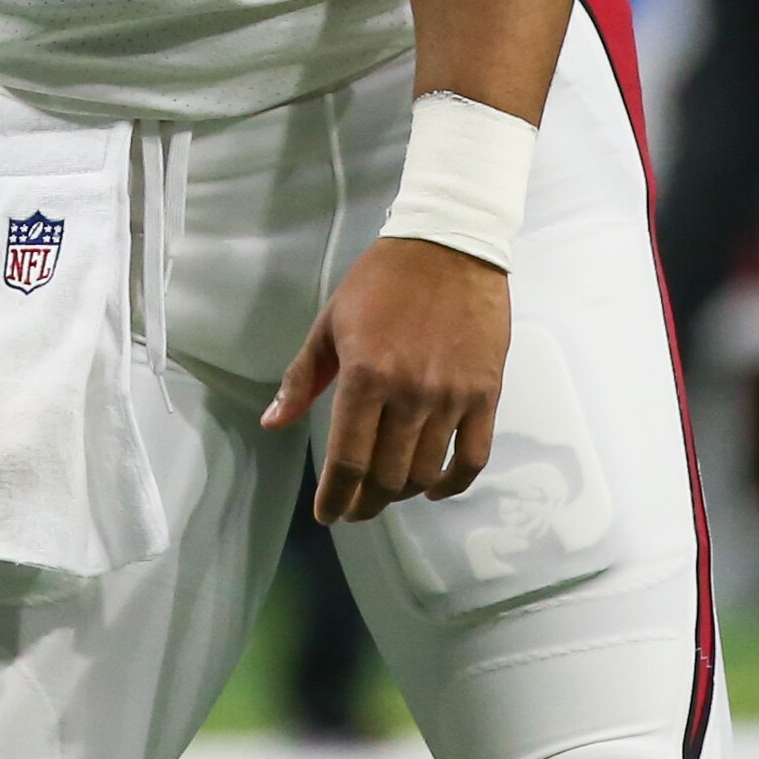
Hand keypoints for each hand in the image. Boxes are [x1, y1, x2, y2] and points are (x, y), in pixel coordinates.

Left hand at [263, 236, 509, 521]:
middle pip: (387, 477)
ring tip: (388, 493)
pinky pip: (472, 458)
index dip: (336, 498)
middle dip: (366, 503)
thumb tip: (273, 422)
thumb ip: (302, 378)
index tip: (329, 514)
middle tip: (355, 507)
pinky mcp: (485, 394)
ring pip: (425, 472)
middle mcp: (409, 393)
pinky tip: (433, 487)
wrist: (450, 245)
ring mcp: (451, 396)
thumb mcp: (330, 323)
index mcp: (364, 376)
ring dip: (402, 495)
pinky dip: (451, 484)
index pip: (348, 461)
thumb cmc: (382, 281)